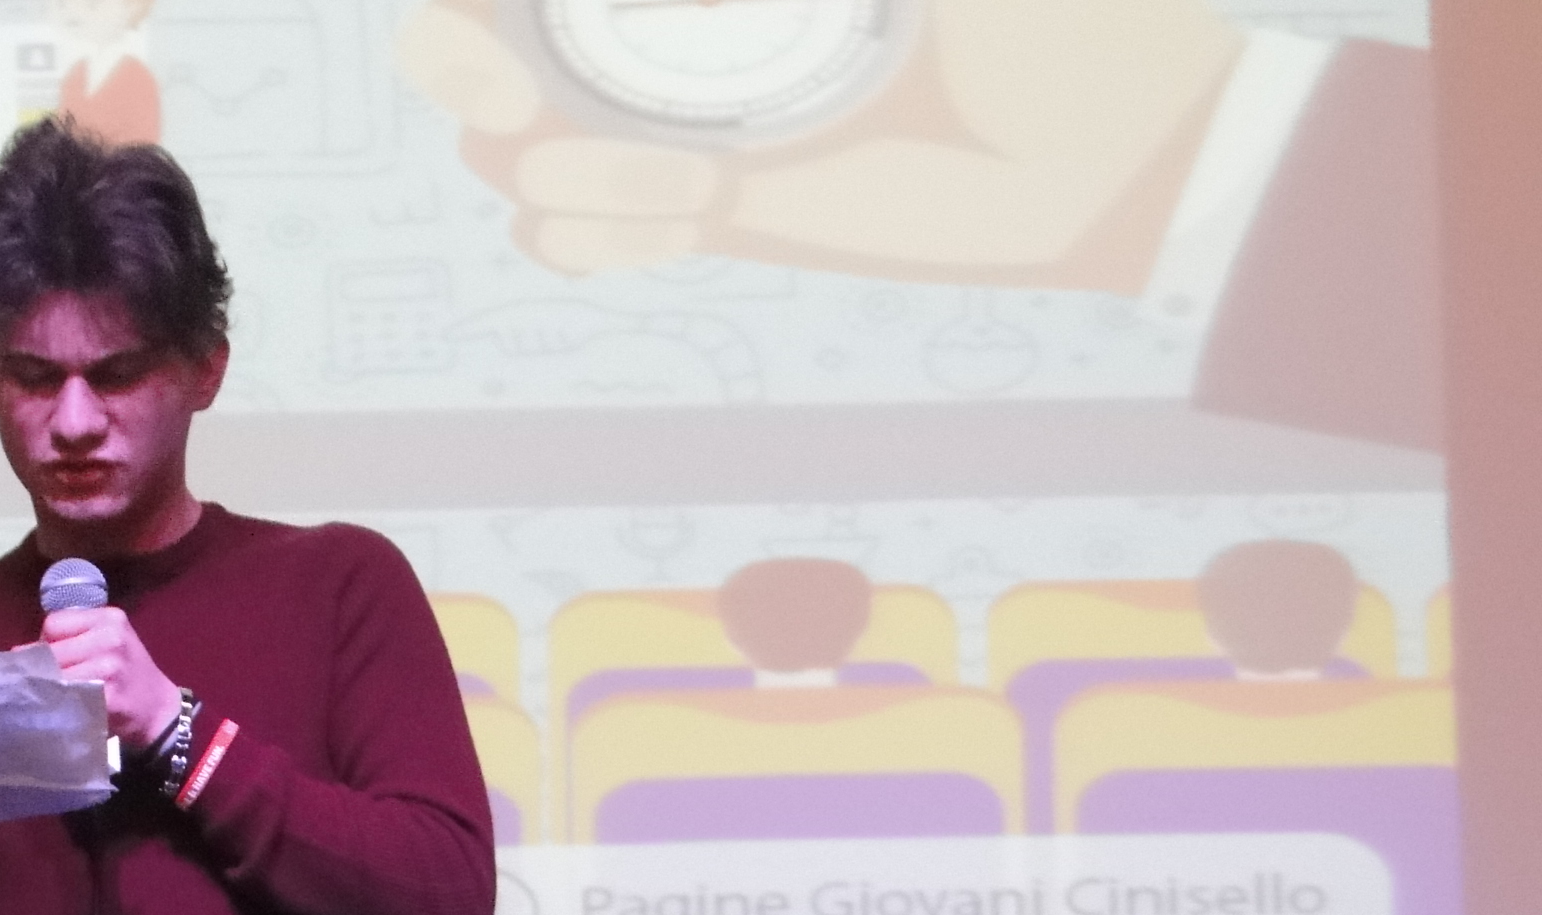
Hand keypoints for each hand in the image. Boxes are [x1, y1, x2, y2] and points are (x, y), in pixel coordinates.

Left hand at [35, 605, 182, 746]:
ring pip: (55, 673)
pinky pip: (66, 696)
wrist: (158, 709)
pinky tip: (66, 706)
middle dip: (44, 667)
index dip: (45, 643)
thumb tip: (23, 650)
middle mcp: (111, 636)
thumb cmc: (126, 675)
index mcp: (109, 618)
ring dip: (49, 687)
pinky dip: (59, 702)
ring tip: (56, 695)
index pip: (54, 623)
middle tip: (49, 682)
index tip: (51, 659)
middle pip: (52, 649)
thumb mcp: (109, 641)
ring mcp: (110, 666)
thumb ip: (75, 637)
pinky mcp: (107, 695)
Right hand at [398, 0, 1246, 291]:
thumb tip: (673, 11)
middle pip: (469, 48)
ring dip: (568, 175)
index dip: (467, 8)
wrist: (1098, 151)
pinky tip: (690, 221)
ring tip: (696, 184)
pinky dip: (590, 239)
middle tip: (530, 108)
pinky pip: (566, 236)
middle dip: (471, 74)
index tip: (499, 29)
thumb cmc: (1039, 15)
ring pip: (509, 150)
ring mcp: (659, 112)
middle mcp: (653, 21)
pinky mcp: (685, 210)